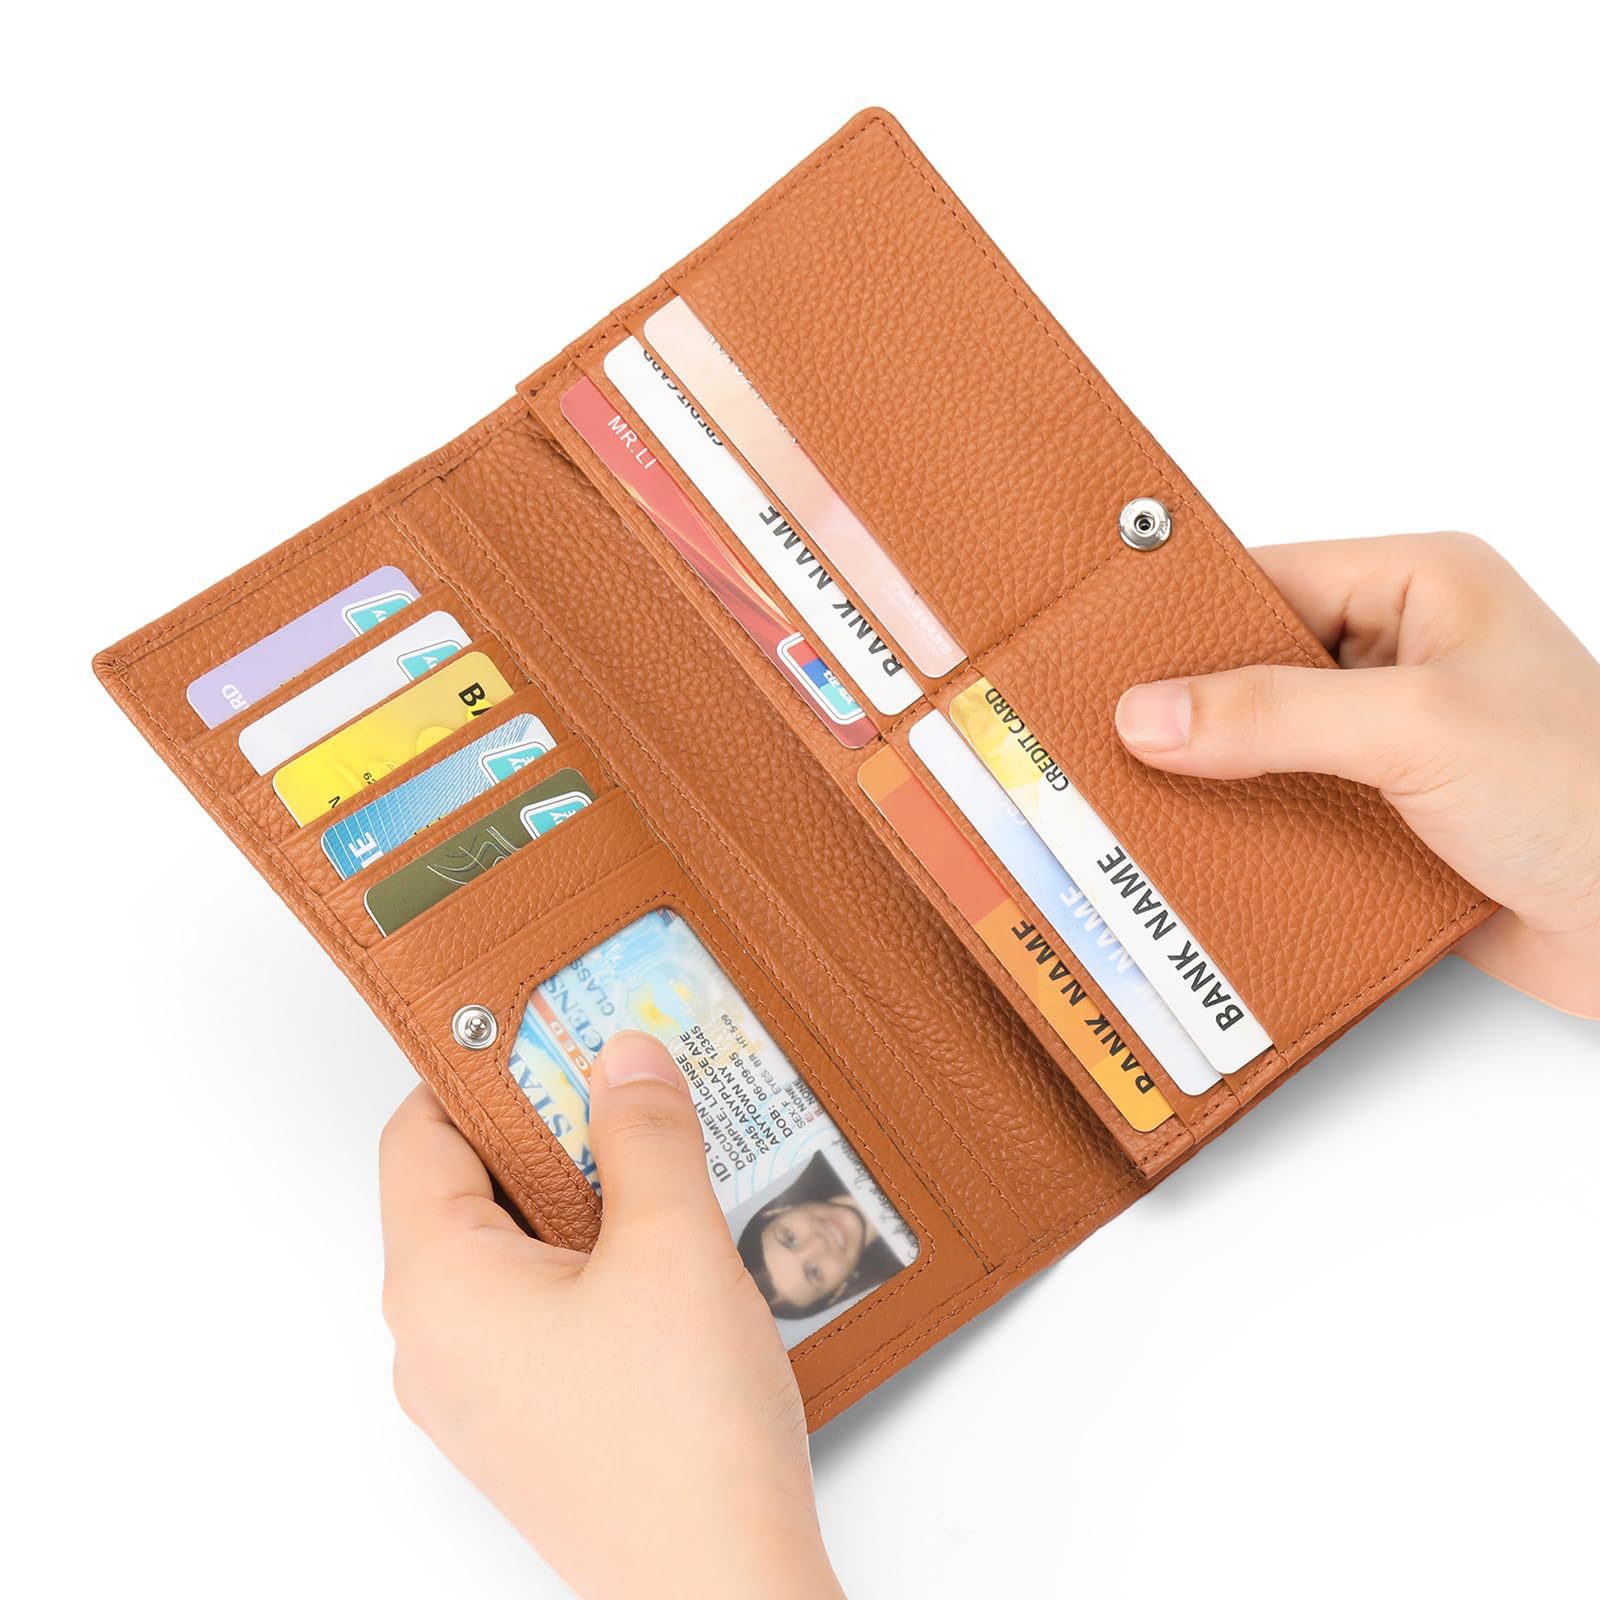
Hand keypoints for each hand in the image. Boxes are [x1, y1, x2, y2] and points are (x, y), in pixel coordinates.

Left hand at [379, 1032, 844, 1599]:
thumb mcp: (673, 1245)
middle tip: (628, 1076)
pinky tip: (675, 1240)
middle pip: (469, 1186)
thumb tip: (623, 1057)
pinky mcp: (536, 1421)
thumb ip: (644, 1133)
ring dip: (587, 1189)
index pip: (419, 1133)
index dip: (480, 1066)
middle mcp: (437, 1342)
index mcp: (437, 1286)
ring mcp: (484, 1391)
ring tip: (666, 1150)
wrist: (721, 1593)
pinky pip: (546, 1305)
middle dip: (550, 1123)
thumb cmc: (680, 1438)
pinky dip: (599, 1254)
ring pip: (517, 1248)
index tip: (549, 1021)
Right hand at [1114, 533, 1599, 1017]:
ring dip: (1207, 782)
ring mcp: (1389, 743)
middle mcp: (1398, 657)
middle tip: (1092, 739)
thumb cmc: (1594, 793)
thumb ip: (1278, 714)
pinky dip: (1242, 837)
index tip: (1096, 658)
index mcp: (1419, 587)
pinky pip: (1284, 813)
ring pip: (1258, 747)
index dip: (1180, 619)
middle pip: (1249, 668)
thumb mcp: (1423, 728)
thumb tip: (1149, 713)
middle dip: (1181, 710)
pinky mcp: (1383, 819)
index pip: (1264, 580)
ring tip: (1123, 802)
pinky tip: (1193, 855)